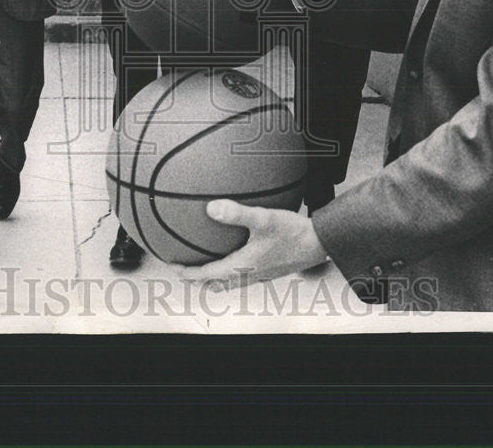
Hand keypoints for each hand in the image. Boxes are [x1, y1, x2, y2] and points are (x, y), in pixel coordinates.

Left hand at [174, 200, 327, 289]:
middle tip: (182, 270)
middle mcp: (249, 275)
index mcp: (242, 267)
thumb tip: (210, 207)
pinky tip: (234, 254)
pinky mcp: (269, 270)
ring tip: (203, 267)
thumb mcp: (264, 218)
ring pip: (229, 283)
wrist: (320, 244)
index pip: (208, 274)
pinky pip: (241, 276)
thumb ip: (236, 213)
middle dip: (197, 279)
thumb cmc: (293, 231)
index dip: (188, 272)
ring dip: (213, 278)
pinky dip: (229, 271)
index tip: (172, 266)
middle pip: (215, 284)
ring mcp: (260, 275)